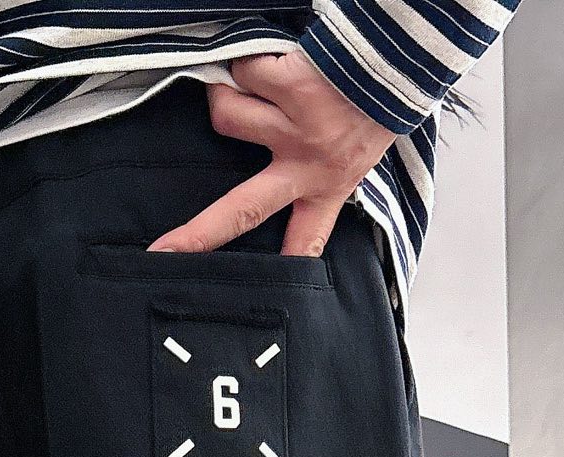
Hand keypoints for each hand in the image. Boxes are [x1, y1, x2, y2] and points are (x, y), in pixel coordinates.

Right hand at [150, 52, 393, 257]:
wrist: (399, 52)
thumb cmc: (375, 96)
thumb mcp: (360, 147)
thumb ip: (324, 168)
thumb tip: (272, 166)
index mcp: (330, 186)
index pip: (303, 242)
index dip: (282, 269)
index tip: (257, 297)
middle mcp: (308, 167)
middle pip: (240, 210)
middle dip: (198, 233)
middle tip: (163, 251)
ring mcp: (296, 130)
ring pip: (227, 113)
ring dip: (231, 89)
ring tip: (256, 77)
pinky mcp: (291, 88)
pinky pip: (246, 69)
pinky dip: (252, 58)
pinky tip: (277, 56)